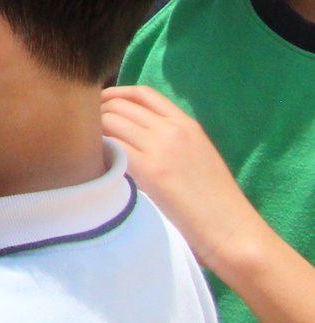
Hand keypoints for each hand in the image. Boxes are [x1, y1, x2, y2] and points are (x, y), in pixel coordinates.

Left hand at [105, 85, 264, 269]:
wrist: (233, 230)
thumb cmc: (215, 200)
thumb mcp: (198, 154)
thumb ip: (171, 137)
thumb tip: (134, 130)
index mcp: (186, 124)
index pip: (142, 93)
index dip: (115, 94)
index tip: (102, 106)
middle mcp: (172, 129)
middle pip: (118, 105)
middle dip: (98, 114)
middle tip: (88, 132)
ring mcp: (160, 148)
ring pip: (108, 122)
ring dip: (93, 132)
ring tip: (90, 149)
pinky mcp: (150, 171)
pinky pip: (110, 146)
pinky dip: (97, 150)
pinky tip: (96, 163)